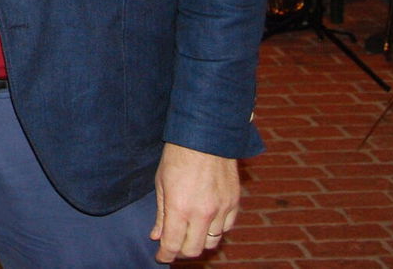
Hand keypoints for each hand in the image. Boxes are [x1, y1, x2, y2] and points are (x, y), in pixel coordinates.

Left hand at [151, 143, 239, 262]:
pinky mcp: (234, 203)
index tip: (161, 258)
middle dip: (182, 252)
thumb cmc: (178, 156)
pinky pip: (226, 228)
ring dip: (200, 241)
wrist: (206, 136)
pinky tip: (206, 222)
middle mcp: (203, 213)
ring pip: (213, 241)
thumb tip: (157, 236)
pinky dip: (216, 230)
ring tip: (190, 233)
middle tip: (174, 245)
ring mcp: (221, 209)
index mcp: (180, 208)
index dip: (166, 256)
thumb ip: (161, 214)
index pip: (173, 245)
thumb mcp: (161, 183)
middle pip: (194, 249)